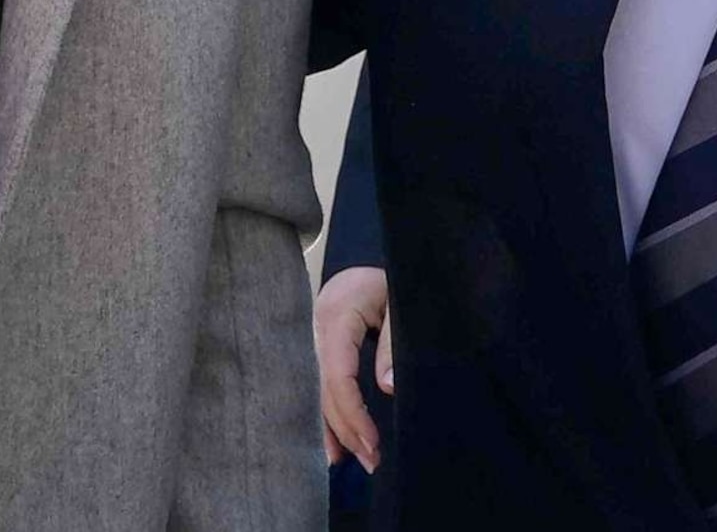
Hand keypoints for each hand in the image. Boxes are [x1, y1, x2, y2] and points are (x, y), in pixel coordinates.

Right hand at [316, 264, 393, 473]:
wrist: (394, 255)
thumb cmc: (398, 280)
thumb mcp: (401, 305)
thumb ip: (391, 344)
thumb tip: (386, 387)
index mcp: (336, 312)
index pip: (336, 372)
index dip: (352, 412)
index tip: (372, 444)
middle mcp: (317, 325)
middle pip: (323, 386)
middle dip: (345, 428)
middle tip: (371, 462)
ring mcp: (315, 333)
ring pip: (317, 388)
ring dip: (333, 427)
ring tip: (352, 462)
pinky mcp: (320, 341)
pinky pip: (319, 381)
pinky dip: (326, 412)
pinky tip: (333, 444)